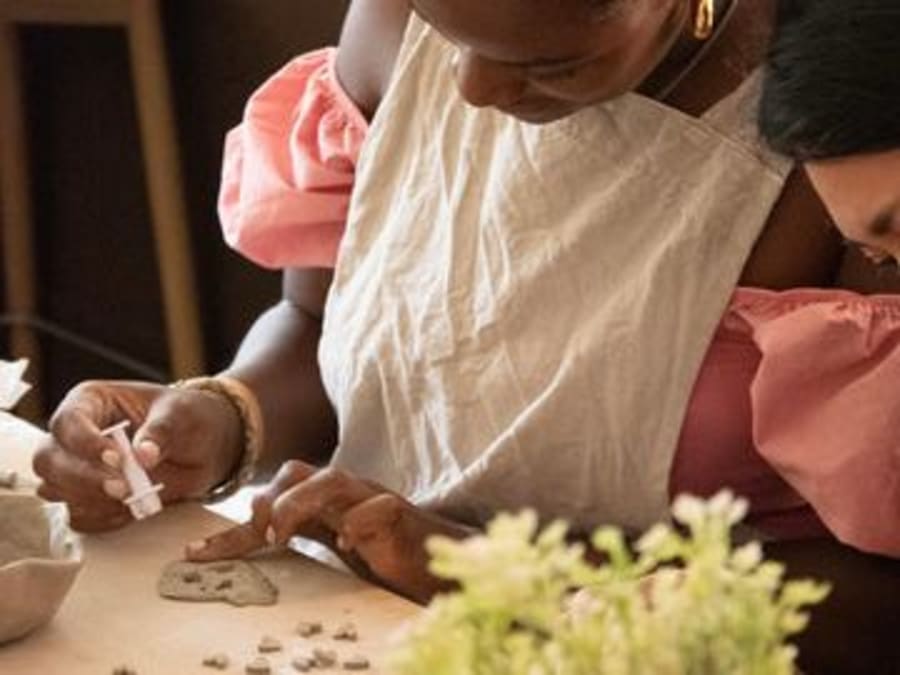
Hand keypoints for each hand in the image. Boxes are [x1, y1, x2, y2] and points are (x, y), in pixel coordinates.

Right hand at [33, 380, 241, 531]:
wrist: (205, 445)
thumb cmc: (187, 418)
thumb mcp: (181, 414)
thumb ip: (162, 431)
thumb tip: (144, 454)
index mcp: (91, 401)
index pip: (68, 422)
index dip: (85, 443)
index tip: (117, 459)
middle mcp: (75, 435)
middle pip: (49, 460)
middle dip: (83, 479)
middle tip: (124, 488)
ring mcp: (77, 468)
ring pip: (54, 490)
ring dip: (91, 501)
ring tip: (133, 498)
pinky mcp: (88, 496)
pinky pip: (77, 516)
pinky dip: (101, 519)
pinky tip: (130, 510)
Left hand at [186, 460, 472, 602]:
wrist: (431, 560)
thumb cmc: (380, 552)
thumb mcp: (328, 548)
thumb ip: (297, 537)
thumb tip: (250, 546)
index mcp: (320, 503)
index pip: (269, 503)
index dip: (231, 529)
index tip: (195, 554)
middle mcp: (341, 494)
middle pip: (297, 472)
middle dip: (268, 499)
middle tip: (255, 534)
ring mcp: (370, 499)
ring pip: (332, 480)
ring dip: (299, 502)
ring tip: (281, 534)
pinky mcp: (398, 514)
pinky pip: (377, 508)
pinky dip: (358, 521)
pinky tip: (346, 542)